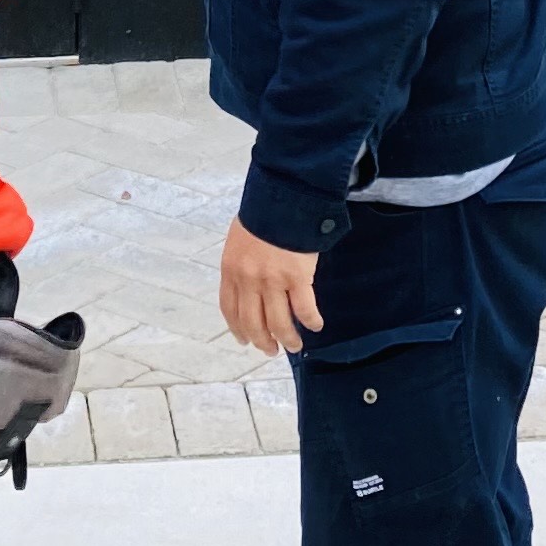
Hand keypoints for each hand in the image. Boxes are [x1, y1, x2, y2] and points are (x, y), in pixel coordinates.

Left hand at [219, 218, 325, 356]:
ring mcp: (272, 280)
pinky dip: (311, 322)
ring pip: (279, 323)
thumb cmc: (263, 212)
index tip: (245, 340)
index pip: (230, 309)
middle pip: (253, 323)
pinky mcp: (297, 277)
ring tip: (294, 346)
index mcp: (231, 269)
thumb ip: (241, 263)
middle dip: (262, 341)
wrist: (284, 194)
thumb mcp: (240, 238)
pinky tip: (316, 325)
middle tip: (271, 350)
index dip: (238, 329)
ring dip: (287, 339)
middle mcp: (248, 279)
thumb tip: (248, 283)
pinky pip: (304, 309)